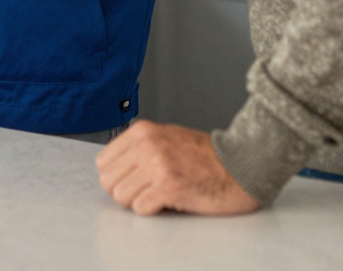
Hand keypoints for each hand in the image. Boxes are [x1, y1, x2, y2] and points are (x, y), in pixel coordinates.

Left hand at [96, 121, 259, 215]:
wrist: (239, 165)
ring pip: (121, 196)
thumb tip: (113, 167)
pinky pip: (140, 208)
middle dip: (125, 191)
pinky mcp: (169, 186)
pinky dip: (152, 210)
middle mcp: (146, 145)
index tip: (134, 179)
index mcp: (142, 131)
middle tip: (147, 190)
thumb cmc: (206, 156)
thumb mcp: (167, 137)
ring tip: (160, 194)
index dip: (117, 176)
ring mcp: (157, 165)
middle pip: (108, 181)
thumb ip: (139, 147)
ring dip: (138, 201)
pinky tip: (170, 200)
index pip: (103, 162)